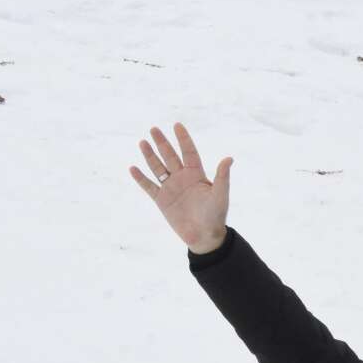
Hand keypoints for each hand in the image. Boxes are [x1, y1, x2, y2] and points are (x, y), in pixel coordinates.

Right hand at [129, 123, 231, 253]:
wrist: (204, 236)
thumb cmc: (215, 215)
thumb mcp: (220, 195)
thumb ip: (222, 177)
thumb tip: (229, 158)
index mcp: (196, 175)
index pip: (189, 152)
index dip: (183, 139)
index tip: (177, 125)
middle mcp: (182, 178)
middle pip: (170, 156)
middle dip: (162, 143)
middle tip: (154, 129)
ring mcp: (171, 188)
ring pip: (158, 168)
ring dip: (150, 156)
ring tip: (142, 142)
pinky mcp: (162, 201)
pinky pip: (149, 186)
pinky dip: (141, 178)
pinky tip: (133, 168)